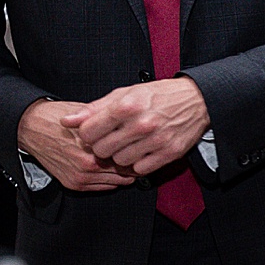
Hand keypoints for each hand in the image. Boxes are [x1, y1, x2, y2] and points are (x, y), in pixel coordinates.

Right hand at [19, 99, 134, 190]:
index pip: (129, 157)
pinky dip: (109, 180)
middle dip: (133, 165)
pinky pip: (102, 187)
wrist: (30, 128)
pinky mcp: (74, 184)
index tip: (143, 148)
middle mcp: (87, 165)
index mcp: (93, 147)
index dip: (139, 152)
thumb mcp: (88, 114)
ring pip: (116, 182)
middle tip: (138, 157)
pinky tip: (109, 169)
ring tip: (125, 162)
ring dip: (122, 174)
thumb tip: (133, 125)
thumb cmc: (58, 118)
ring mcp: (80, 177)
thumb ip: (111, 123)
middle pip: (126, 173)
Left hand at [62, 77, 209, 175]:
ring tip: (129, 144)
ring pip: (120, 162)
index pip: (89, 133)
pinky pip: (140, 169)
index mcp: (126, 106)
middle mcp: (141, 124)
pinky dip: (138, 163)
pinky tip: (142, 151)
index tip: (96, 132)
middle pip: (102, 150)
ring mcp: (157, 140)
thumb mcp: (124, 94)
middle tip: (113, 139)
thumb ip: (93, 109)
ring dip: (120, 156)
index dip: (88, 135)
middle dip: (103, 147)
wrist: (196, 100)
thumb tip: (67, 121)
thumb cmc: (158, 95)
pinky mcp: (169, 153)